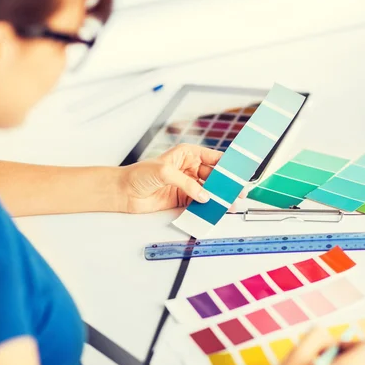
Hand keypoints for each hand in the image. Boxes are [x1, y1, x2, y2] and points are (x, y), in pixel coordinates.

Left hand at [116, 144, 245, 213]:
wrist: (125, 192)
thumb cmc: (140, 174)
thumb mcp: (165, 172)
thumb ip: (187, 184)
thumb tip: (204, 195)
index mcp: (187, 154)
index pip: (213, 157)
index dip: (227, 164)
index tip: (239, 171)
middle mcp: (190, 168)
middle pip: (214, 176)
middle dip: (226, 184)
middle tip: (238, 192)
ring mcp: (187, 184)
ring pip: (209, 190)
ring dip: (219, 197)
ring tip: (229, 204)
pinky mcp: (183, 199)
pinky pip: (200, 203)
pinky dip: (208, 207)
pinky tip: (216, 210)